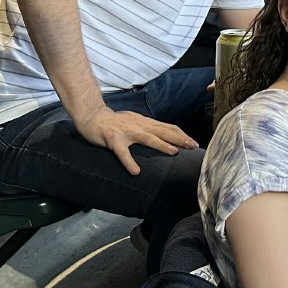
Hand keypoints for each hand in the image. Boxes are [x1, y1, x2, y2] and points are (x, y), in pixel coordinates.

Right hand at [77, 106, 198, 174]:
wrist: (93, 116)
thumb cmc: (117, 122)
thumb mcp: (137, 122)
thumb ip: (150, 128)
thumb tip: (167, 137)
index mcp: (146, 123)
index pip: (168, 127)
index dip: (182, 134)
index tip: (195, 142)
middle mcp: (139, 125)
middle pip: (163, 131)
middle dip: (180, 138)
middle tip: (193, 146)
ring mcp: (127, 131)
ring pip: (147, 138)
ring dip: (161, 145)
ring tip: (174, 152)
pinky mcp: (113, 139)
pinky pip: (122, 152)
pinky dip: (129, 162)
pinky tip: (135, 171)